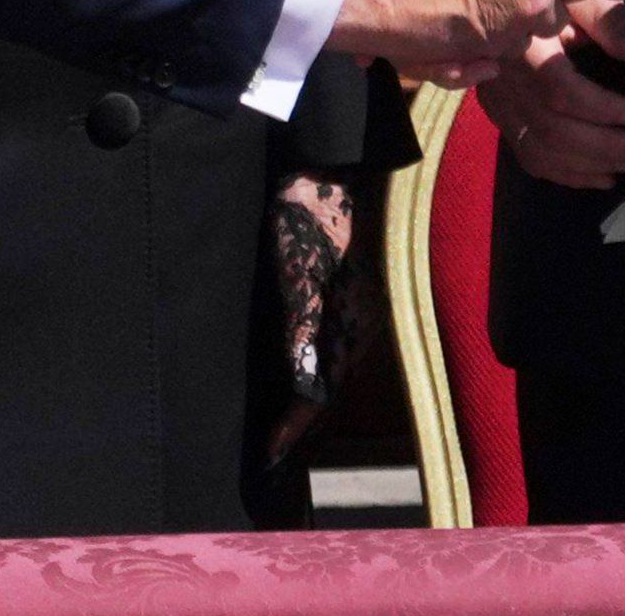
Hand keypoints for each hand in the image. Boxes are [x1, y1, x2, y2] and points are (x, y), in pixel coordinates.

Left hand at [262, 171, 358, 467]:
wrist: (320, 168)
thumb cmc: (307, 216)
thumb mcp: (298, 270)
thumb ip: (303, 324)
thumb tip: (304, 385)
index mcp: (355, 320)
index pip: (325, 389)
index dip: (296, 425)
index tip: (269, 455)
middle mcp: (356, 322)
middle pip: (328, 386)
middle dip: (300, 422)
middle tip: (268, 454)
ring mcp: (347, 310)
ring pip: (325, 368)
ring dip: (301, 400)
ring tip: (273, 427)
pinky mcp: (334, 297)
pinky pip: (319, 347)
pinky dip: (301, 372)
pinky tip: (283, 379)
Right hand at [486, 32, 624, 188]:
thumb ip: (610, 19)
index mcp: (524, 44)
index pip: (558, 89)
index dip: (598, 108)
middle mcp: (503, 78)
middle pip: (548, 127)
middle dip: (600, 147)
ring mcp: (497, 100)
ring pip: (536, 148)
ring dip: (585, 167)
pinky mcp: (498, 113)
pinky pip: (526, 153)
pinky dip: (562, 172)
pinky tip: (596, 177)